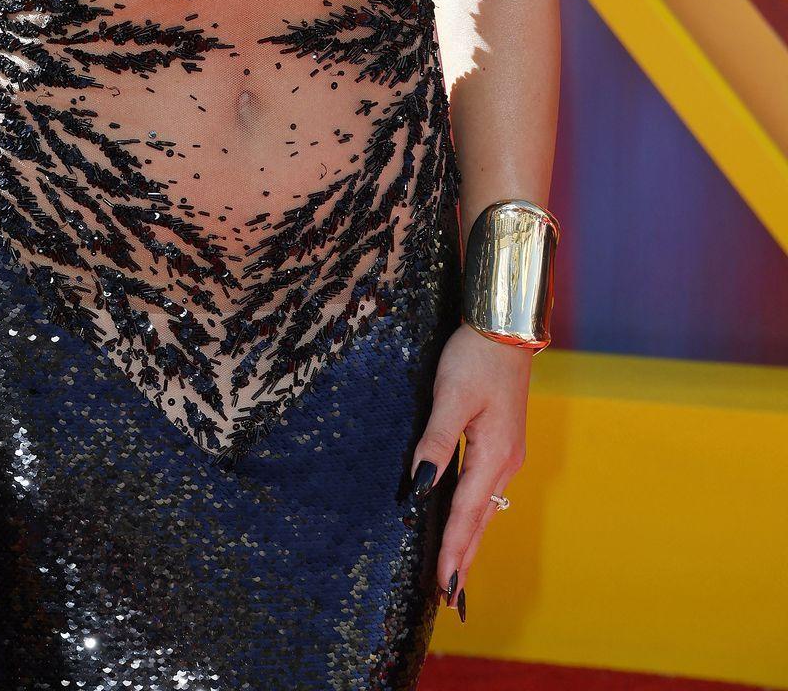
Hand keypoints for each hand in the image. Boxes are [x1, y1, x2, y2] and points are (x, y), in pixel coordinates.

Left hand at [409, 321, 531, 612]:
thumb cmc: (476, 357)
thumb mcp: (450, 396)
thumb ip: (435, 443)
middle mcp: (505, 463)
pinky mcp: (503, 443)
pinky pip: (486, 492)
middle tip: (451, 600)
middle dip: (464, 560)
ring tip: (456, 574)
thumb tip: (420, 487)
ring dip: (470, 542)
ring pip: (485, 509)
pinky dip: (474, 517)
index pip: (465, 514)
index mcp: (493, 455)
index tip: (443, 588)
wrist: (506, 328)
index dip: (453, 552)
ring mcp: (507, 454)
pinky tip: (467, 525)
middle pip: (480, 522)